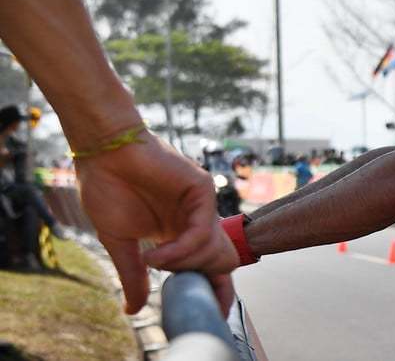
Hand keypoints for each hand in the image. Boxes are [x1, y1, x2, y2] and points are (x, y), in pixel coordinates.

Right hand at [76, 131, 239, 313]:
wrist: (103, 154)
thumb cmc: (108, 189)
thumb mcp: (120, 242)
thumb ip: (133, 274)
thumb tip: (134, 310)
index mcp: (178, 232)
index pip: (208, 264)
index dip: (216, 289)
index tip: (214, 311)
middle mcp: (194, 220)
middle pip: (221, 261)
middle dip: (205, 280)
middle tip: (182, 290)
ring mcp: (200, 205)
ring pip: (211, 251)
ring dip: (181, 264)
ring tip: (151, 261)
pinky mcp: (203, 190)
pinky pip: (201, 232)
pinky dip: (180, 250)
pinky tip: (155, 253)